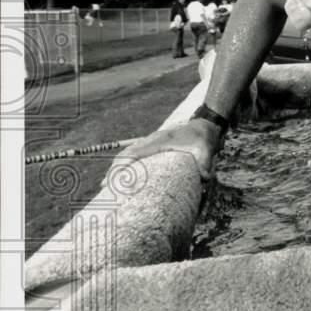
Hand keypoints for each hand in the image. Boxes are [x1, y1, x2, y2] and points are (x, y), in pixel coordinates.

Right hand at [109, 119, 223, 181]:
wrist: (204, 125)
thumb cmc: (203, 138)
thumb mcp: (206, 149)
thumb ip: (205, 162)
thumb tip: (205, 178)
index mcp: (160, 142)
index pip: (135, 153)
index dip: (123, 165)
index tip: (113, 177)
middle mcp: (152, 140)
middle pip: (127, 153)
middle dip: (114, 169)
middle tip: (104, 185)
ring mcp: (151, 141)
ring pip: (128, 152)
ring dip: (117, 166)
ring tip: (108, 182)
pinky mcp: (153, 143)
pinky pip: (134, 152)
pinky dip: (125, 161)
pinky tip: (122, 173)